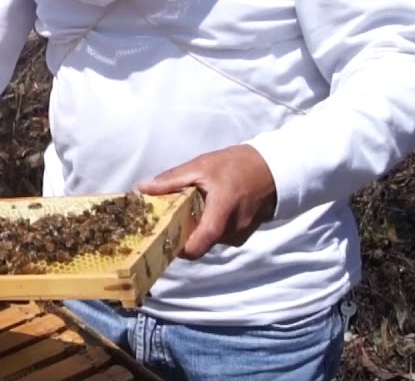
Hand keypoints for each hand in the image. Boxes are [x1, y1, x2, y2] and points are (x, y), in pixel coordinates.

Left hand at [136, 145, 276, 259]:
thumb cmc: (235, 165)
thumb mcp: (200, 166)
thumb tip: (143, 188)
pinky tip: (210, 209)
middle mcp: (233, 229)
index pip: (199, 244)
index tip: (165, 238)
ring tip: (195, 208)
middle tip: (174, 217)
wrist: (271, 167)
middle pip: (202, 243)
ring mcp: (241, 234)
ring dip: (200, 228)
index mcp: (221, 212)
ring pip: (211, 240)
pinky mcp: (245, 233)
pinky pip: (222, 236)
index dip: (179, 248)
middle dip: (186, 233)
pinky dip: (212, 226)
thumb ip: (171, 180)